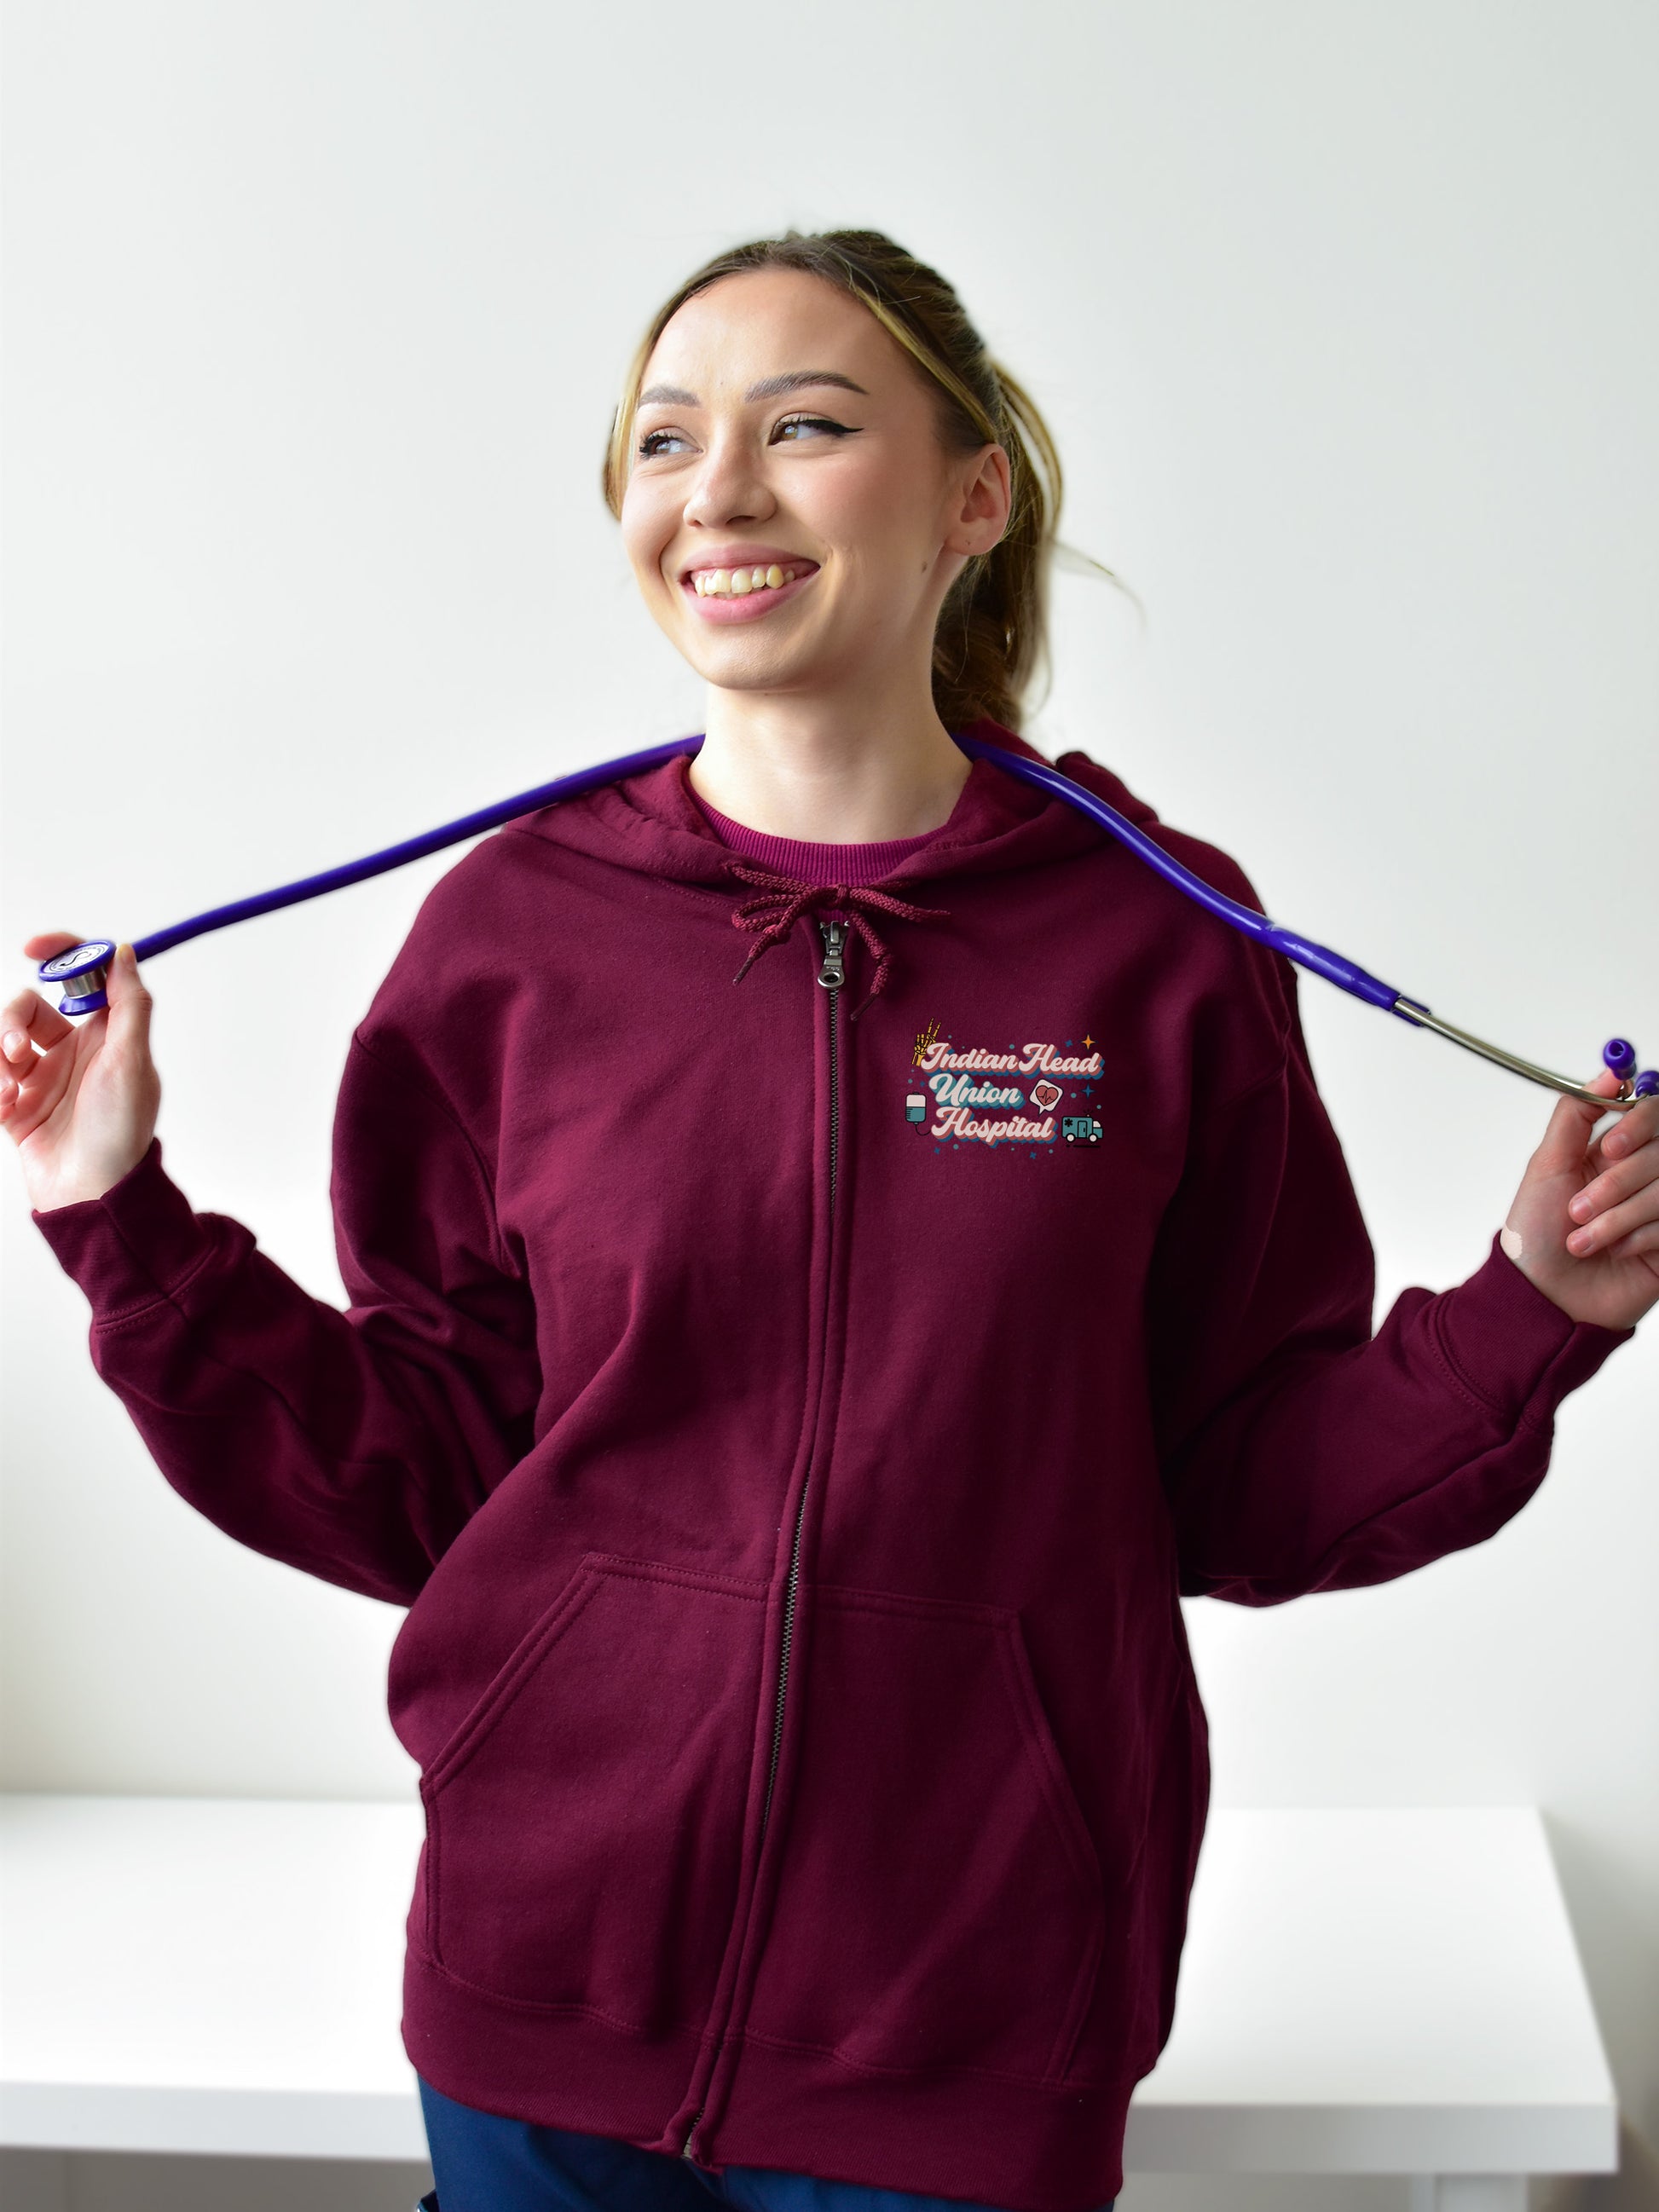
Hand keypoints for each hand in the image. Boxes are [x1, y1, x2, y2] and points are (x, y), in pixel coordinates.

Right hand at [0, 936, 160, 1211]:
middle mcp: (73, 1050)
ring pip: (3, 1036)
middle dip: (13, 1018)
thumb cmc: (120, 1132)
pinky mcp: (16, 1103)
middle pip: (27, 1005)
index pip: (82, 976)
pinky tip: (5, 1105)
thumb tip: (123, 951)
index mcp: (106, 1034)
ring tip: (8, 1085)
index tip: (34, 947)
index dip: (62, 951)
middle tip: (19, 1049)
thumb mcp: (133, 1062)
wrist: (91, 1193)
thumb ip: (130, 1004)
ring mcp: (41, 1076)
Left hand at [1500, 1068, 1658, 1329]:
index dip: (1638, 1124)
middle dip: (1614, 1185)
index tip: (1609, 1147)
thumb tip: (1610, 1072)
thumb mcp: (1546, 1166)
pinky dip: (1639, 1238)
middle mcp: (1643, 1174)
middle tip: (1578, 1210)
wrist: (1544, 1299)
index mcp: (1614, 1151)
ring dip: (1618, 1217)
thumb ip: (1577, 1114)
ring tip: (1584, 1240)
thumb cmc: (1536, 1237)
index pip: (1652, 1113)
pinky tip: (1618, 1253)